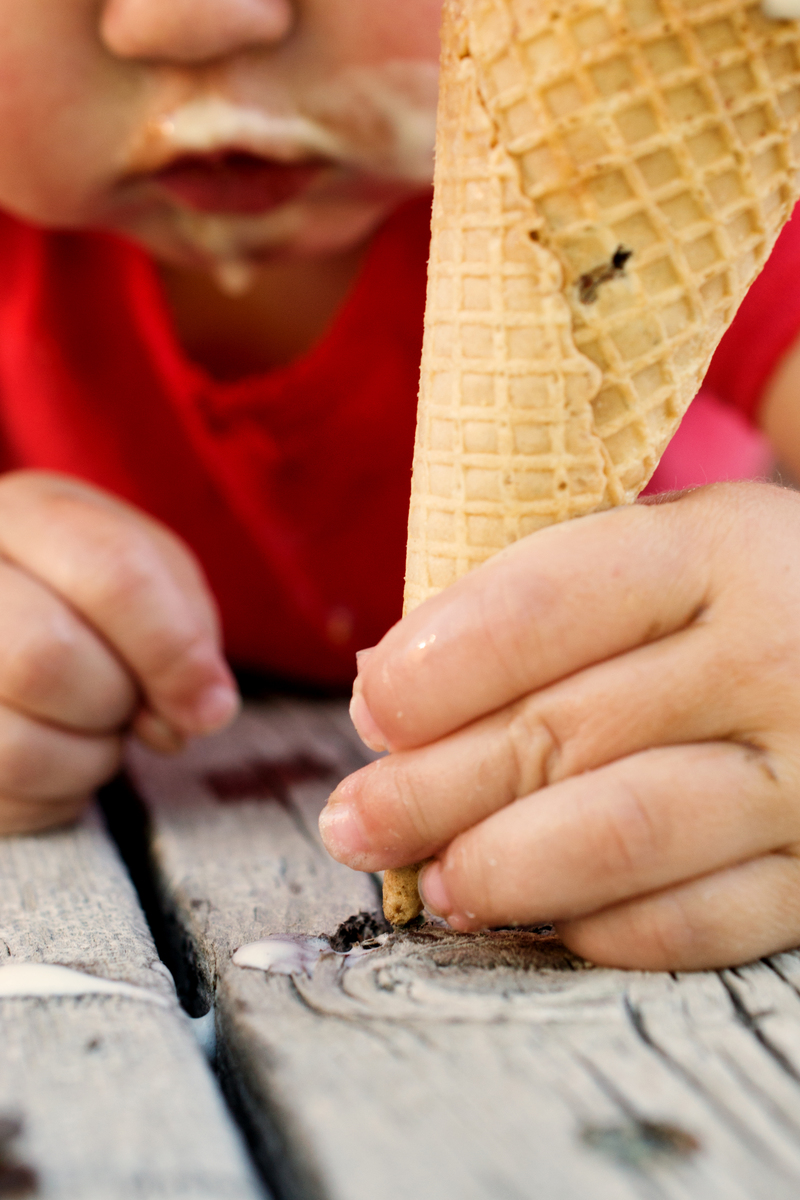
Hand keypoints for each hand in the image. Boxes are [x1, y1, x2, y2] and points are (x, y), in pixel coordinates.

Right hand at [0, 471, 237, 834]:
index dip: (174, 651)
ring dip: (91, 755)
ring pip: (17, 743)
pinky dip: (59, 790)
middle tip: (134, 706)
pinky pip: (6, 788)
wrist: (20, 626)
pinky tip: (60, 751)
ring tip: (94, 725)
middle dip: (118, 701)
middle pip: (46, 656)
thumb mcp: (158, 582)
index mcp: (26, 514)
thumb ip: (187, 631)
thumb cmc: (99, 600)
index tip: (209, 706)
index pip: (113, 572)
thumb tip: (199, 711)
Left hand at [320, 481, 799, 970]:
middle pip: (561, 732)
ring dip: (499, 871)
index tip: (371, 710)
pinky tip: (542, 916)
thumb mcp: (663, 558)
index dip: (436, 668)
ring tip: (430, 884)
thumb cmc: (733, 607)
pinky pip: (700, 921)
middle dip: (429, 789)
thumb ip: (539, 605)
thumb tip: (385, 691)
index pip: (543, 606)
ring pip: (621, 835)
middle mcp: (773, 656)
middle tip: (355, 823)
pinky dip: (601, 928)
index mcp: (715, 550)